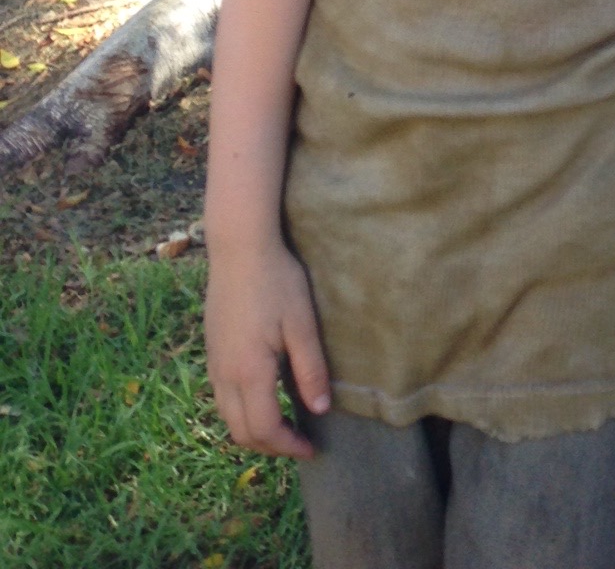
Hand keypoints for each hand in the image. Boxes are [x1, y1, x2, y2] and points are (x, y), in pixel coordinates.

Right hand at [205, 239, 330, 458]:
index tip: (311, 448)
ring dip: (254, 429)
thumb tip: (319, 409)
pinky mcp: (212, 351)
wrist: (239, 249)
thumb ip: (310, 369)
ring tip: (284, 422)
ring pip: (228, 417)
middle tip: (299, 441)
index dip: (288, 445)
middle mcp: (225, 375)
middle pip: (241, 432)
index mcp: (249, 372)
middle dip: (270, 445)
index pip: (264, 429)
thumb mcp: (302, 324)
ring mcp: (214, 364)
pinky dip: (242, 410)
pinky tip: (264, 395)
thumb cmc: (276, 282)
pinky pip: (223, 397)